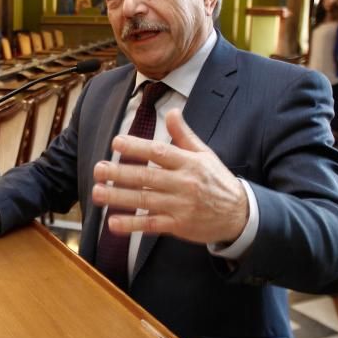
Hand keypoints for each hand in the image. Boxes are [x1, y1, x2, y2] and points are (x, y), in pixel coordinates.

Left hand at [90, 109, 247, 245]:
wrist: (240, 214)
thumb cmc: (217, 180)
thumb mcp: (205, 154)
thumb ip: (184, 135)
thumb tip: (172, 111)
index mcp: (189, 163)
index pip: (159, 152)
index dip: (137, 147)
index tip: (116, 142)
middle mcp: (183, 183)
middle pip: (147, 177)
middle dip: (120, 173)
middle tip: (98, 169)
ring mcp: (180, 206)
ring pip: (145, 200)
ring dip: (119, 197)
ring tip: (97, 193)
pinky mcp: (178, 225)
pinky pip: (151, 225)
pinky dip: (132, 224)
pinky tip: (113, 223)